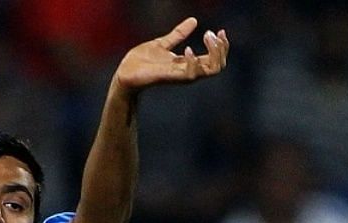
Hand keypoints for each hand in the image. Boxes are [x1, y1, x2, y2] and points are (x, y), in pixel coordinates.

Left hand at [112, 18, 229, 92]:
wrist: (125, 73)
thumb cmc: (142, 61)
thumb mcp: (163, 43)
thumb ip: (178, 34)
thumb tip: (193, 20)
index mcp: (189, 64)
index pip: (216, 60)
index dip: (222, 46)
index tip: (220, 31)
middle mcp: (189, 71)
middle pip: (218, 66)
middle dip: (221, 48)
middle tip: (211, 33)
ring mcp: (181, 76)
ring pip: (211, 70)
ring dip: (213, 52)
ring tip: (206, 36)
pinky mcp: (171, 77)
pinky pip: (191, 74)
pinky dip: (193, 61)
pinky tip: (187, 49)